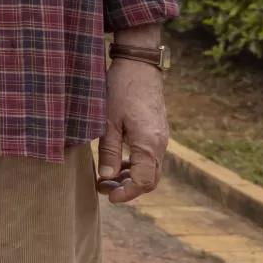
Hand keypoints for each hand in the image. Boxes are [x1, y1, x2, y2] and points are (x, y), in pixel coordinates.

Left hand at [96, 58, 168, 202]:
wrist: (139, 65)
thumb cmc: (120, 89)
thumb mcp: (107, 120)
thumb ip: (108, 151)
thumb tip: (106, 178)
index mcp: (149, 144)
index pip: (143, 182)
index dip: (127, 194)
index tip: (108, 197)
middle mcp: (160, 144)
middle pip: (149, 179)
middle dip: (127, 189)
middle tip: (102, 189)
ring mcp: (160, 138)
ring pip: (150, 169)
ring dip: (130, 178)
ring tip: (105, 179)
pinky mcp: (157, 132)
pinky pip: (149, 157)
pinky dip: (135, 165)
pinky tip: (117, 164)